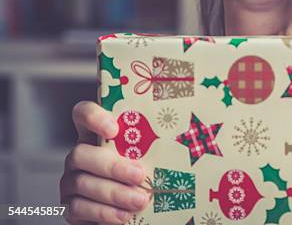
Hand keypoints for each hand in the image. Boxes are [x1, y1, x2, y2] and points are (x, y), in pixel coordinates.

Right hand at [60, 101, 149, 223]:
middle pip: (80, 153)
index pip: (83, 114)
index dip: (93, 117)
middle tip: (139, 175)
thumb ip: (152, 143)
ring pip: (82, 183)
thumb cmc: (139, 176)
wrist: (129, 213)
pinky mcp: (70, 206)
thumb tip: (184, 131)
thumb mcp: (146, 155)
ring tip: (140, 200)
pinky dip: (104, 213)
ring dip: (114, 193)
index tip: (114, 129)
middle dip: (112, 166)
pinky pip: (79, 208)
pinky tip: (123, 215)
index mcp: (96, 136)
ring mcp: (71, 181)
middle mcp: (80, 156)